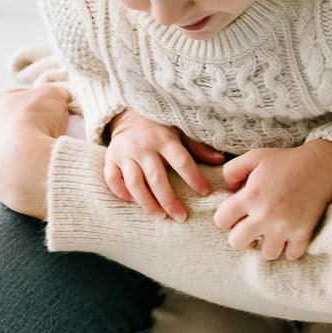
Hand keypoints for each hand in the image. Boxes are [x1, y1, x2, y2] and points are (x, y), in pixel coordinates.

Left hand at [0, 84, 71, 219]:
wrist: (25, 159)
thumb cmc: (35, 119)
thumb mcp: (55, 94)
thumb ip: (58, 93)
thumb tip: (63, 99)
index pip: (20, 96)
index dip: (40, 99)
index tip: (53, 106)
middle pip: (14, 120)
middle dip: (32, 122)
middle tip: (51, 125)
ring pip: (13, 143)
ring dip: (29, 143)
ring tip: (48, 145)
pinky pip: (17, 162)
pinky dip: (29, 161)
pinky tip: (42, 159)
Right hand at [105, 110, 223, 221]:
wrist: (129, 115)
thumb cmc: (161, 128)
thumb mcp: (181, 133)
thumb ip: (198, 148)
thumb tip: (221, 161)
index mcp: (165, 139)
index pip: (182, 161)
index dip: (194, 179)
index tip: (205, 193)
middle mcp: (144, 147)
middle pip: (156, 178)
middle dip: (169, 200)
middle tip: (181, 217)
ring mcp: (125, 153)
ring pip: (134, 183)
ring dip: (147, 203)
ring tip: (160, 215)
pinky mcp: (110, 158)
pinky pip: (112, 179)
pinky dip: (121, 193)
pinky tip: (132, 203)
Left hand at [214, 140, 331, 260]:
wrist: (322, 165)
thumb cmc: (287, 160)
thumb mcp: (256, 156)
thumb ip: (233, 169)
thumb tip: (228, 188)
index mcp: (251, 196)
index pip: (221, 221)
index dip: (226, 217)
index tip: (237, 213)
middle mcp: (265, 214)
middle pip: (237, 243)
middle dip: (242, 235)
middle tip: (252, 225)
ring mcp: (285, 226)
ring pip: (266, 253)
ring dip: (268, 243)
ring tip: (273, 230)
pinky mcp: (303, 233)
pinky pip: (291, 255)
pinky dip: (290, 248)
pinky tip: (289, 234)